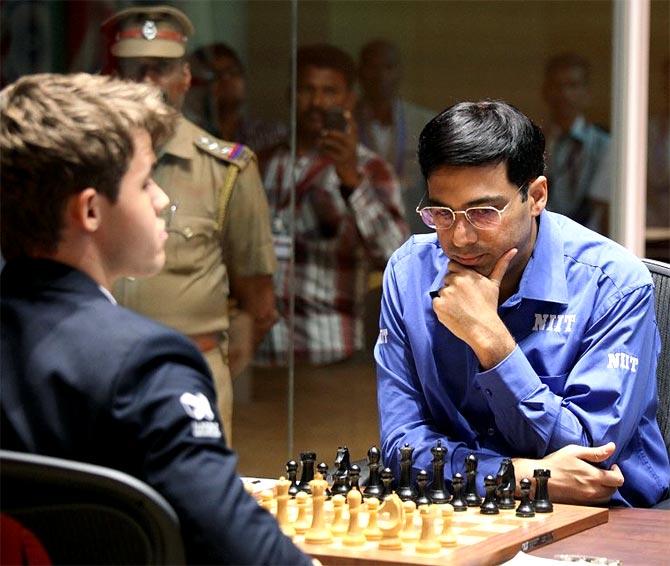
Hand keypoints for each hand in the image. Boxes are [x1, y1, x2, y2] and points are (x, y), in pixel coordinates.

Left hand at [318, 111, 360, 189]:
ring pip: (333, 145)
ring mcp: (347, 154)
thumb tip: (331, 127)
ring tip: (318, 141)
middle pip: (342, 137)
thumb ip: (344, 136)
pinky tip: (321, 148)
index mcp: (354, 140)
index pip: (354, 128)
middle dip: (332, 133)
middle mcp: (352, 146)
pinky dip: (324, 150)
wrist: (350, 172)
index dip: (350, 120)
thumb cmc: (346, 155)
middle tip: (323, 132)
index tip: (345, 112)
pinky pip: (330, 153)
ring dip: (324, 142)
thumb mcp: (348, 145)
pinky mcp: (340, 161)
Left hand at [432, 248, 516, 367]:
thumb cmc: (489, 306)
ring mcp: (446, 293)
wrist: (483, 329)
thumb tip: (513, 249)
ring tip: (460, 307)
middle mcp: (456, 280)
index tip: (463, 285)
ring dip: (447, 298)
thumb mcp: (494, 284)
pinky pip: (436, 302)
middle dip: (452, 286)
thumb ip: (501, 265)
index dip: (456, 274)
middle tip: (464, 299)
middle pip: (446, 278)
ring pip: (441, 291)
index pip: (452, 265)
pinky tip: (453, 312)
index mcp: (467, 273)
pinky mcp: (438, 305)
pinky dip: (442, 308)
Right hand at [513, 442, 623, 504]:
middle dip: (612, 480)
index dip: (617, 472)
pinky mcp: (581, 504)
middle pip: (614, 490)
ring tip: (595, 479)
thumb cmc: (556, 463)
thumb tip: (612, 447)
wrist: (539, 479)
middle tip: (602, 471)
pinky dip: (597, 494)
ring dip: (606, 488)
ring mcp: (587, 499)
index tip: (610, 466)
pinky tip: (588, 486)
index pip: (619, 480)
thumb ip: (596, 452)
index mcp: (594, 477)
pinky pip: (597, 502)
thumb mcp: (574, 451)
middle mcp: (594, 491)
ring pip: (606, 497)